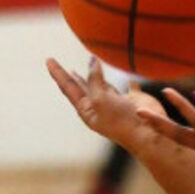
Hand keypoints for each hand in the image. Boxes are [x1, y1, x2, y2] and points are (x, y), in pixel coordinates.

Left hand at [47, 55, 177, 162]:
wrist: (146, 134)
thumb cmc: (120, 120)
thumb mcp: (100, 99)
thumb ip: (94, 79)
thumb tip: (92, 61)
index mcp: (87, 110)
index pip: (68, 87)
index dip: (58, 73)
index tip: (48, 60)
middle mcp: (99, 107)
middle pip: (80, 87)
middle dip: (71, 77)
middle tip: (60, 67)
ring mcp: (116, 103)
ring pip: (102, 85)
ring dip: (94, 76)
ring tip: (88, 65)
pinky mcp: (132, 100)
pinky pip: (127, 87)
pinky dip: (128, 82)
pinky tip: (129, 80)